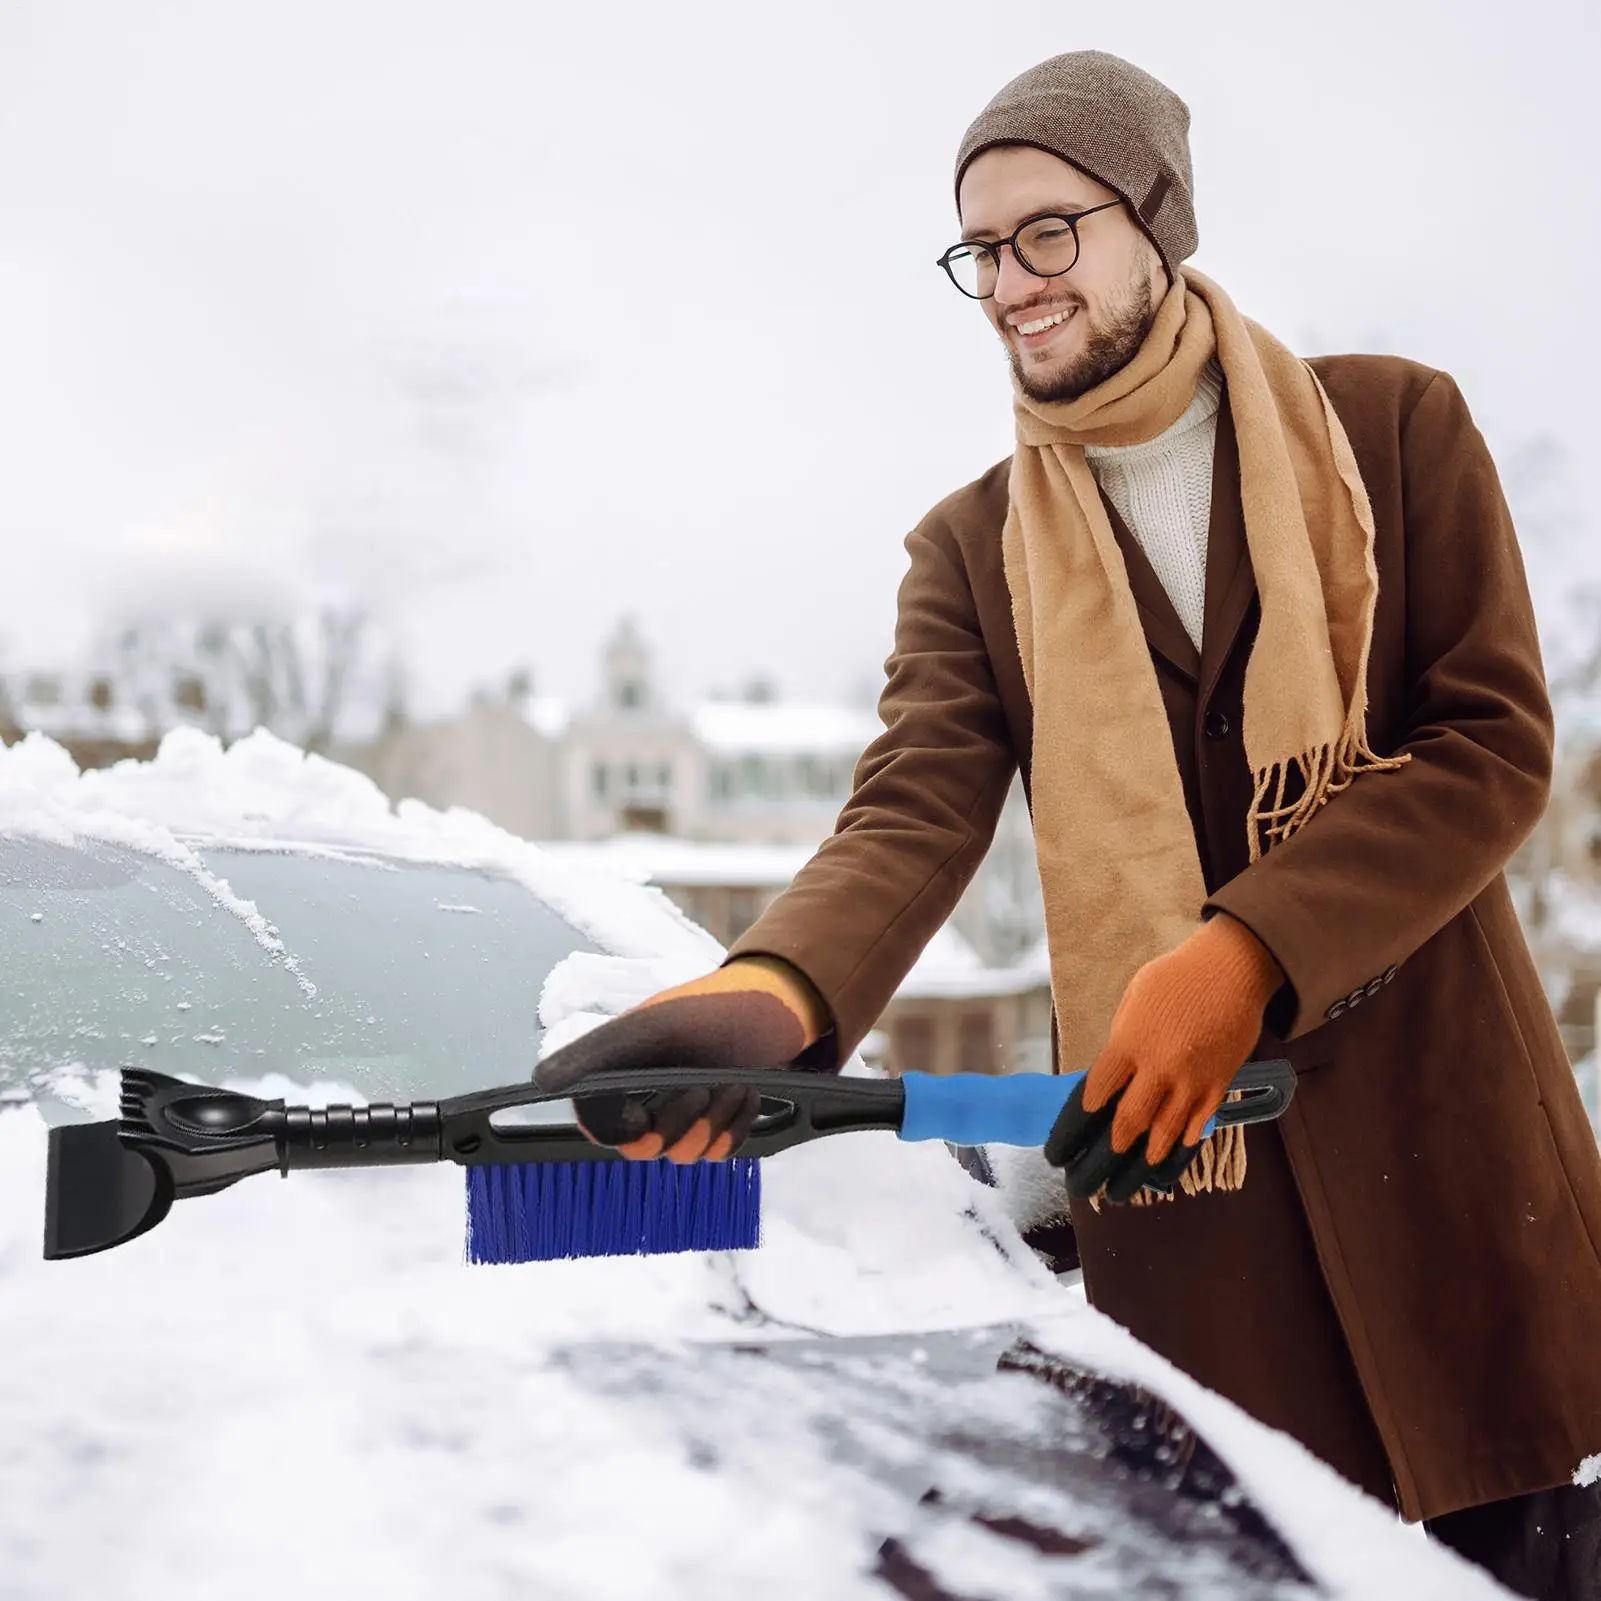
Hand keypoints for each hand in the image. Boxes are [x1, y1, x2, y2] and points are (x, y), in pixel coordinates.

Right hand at [533, 956, 830, 1163]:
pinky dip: (736, 1124)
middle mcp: (648, 1094)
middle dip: (680, 1121)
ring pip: (686, 1153)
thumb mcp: (652, 1026)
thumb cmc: (714, 1009)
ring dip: (714, 1119)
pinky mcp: (719, 1123)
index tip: (644, 1118)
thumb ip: (595, 1054)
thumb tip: (541, 1081)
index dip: (618, 1131)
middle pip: (645, 1149)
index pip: (596, 1126)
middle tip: (705, 1084)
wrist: (780, 1008)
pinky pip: (720, 1152)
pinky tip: (745, 1092)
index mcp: (621, 1071)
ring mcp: (685, 1111)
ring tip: (733, 1080)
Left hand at [1046, 914, 1283, 1201]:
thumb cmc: (1175, 977)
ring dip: (1147, 1158)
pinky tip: (1174, 1155)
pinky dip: (1185, 1143)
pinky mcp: (1219, 1084)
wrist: (1232, 970)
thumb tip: (1115, 1070)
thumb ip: (1123, 1039)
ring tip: (1133, 1176)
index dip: (1080, 1121)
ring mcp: (1191, 1081)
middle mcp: (1158, 1069)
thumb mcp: (1134, 1000)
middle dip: (1110, 1151)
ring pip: (1165, 1132)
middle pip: (1129, 1122)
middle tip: (1096, 1171)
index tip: (1070, 1139)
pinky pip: (1199, 1122)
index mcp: (1129, 1044)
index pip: (1096, 1093)